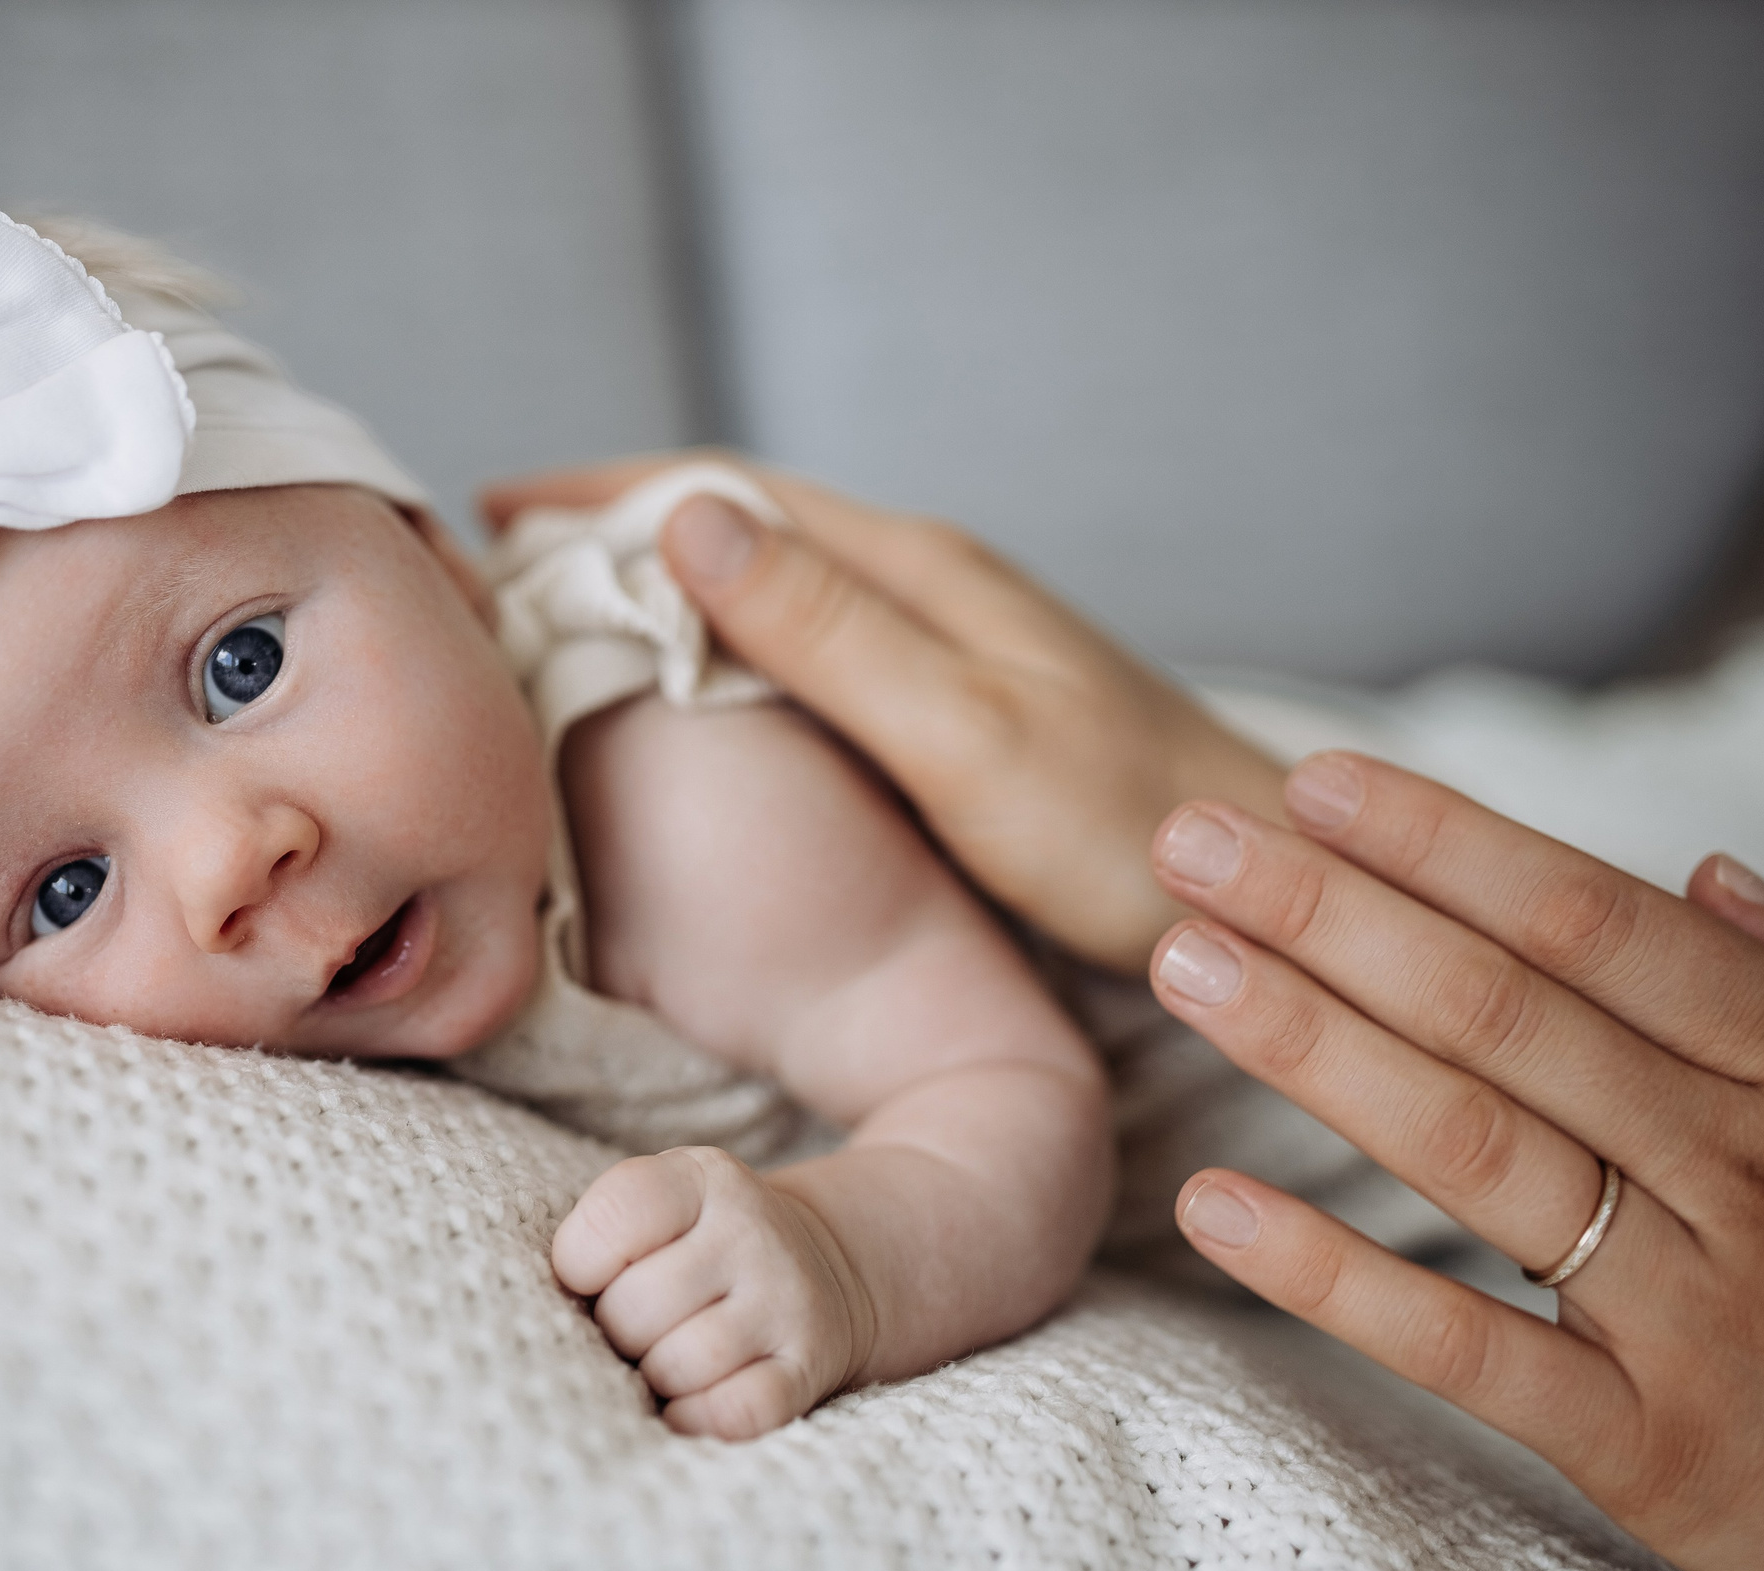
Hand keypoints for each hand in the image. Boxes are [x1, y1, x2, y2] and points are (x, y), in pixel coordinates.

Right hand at [480, 455, 1287, 972]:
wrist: (1270, 885)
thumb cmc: (1124, 829)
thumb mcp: (963, 734)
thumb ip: (830, 630)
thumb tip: (687, 519)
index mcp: (917, 571)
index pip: (729, 493)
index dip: (607, 494)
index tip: (493, 511)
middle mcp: (932, 582)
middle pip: (748, 523)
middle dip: (621, 526)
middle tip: (505, 560)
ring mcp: (955, 638)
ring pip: (782, 580)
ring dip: (675, 581)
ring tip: (578, 613)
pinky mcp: (968, 699)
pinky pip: (820, 641)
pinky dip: (737, 643)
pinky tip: (713, 690)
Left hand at [550, 1146, 875, 1440]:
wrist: (822, 1264)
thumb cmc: (700, 1243)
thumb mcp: (662, 1203)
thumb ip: (603, 1233)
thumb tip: (556, 1320)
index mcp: (703, 1177)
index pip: (612, 1218)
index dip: (579, 1262)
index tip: (593, 1275)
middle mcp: (752, 1231)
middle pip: (634, 1308)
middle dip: (616, 1330)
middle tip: (636, 1326)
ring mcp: (786, 1299)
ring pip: (676, 1366)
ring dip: (653, 1378)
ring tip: (663, 1358)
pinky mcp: (808, 1364)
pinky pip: (733, 1413)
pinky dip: (695, 1419)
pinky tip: (686, 1404)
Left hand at [1150, 752, 1763, 1570]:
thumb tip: (1705, 876)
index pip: (1590, 924)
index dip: (1442, 845)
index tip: (1312, 783)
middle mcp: (1746, 1168)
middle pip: (1502, 1012)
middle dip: (1332, 914)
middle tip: (1186, 841)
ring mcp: (1694, 1308)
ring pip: (1472, 1146)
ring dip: (1312, 1044)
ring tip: (1181, 964)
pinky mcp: (1650, 1445)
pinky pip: (1466, 1346)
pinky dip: (1332, 1275)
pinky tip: (1211, 1208)